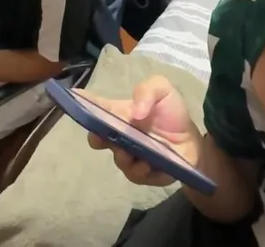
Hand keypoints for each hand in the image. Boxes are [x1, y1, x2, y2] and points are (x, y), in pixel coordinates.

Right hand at [79, 75, 201, 186]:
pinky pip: (134, 174)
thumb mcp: (163, 91)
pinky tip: (147, 164)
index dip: (80, 103)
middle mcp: (118, 135)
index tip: (72, 98)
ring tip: (132, 152)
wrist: (192, 143)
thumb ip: (147, 91)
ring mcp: (128, 155)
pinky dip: (139, 169)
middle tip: (100, 136)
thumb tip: (134, 113)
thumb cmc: (172, 114)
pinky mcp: (141, 173)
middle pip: (97, 137)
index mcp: (119, 113)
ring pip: (117, 158)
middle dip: (95, 137)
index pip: (95, 107)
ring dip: (123, 155)